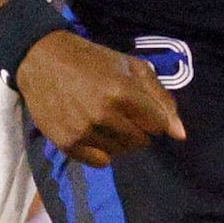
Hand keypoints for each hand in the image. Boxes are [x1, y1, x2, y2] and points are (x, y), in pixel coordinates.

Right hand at [17, 28, 186, 167]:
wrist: (43, 60)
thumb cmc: (94, 60)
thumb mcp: (133, 67)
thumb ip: (161, 98)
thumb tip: (180, 134)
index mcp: (123, 92)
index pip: (158, 125)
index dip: (154, 117)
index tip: (142, 108)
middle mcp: (103, 115)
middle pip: (141, 141)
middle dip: (140, 129)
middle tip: (124, 113)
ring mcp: (83, 131)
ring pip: (121, 153)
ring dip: (121, 140)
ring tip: (107, 120)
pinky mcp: (66, 143)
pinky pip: (99, 162)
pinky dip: (103, 152)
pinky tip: (96, 133)